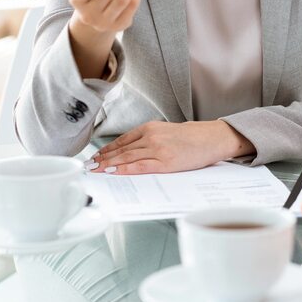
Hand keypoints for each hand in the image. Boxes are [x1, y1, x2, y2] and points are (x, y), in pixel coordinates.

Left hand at [87, 120, 253, 174]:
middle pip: (120, 150)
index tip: (95, 157)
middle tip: (88, 167)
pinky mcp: (164, 162)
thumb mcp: (167, 132)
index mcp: (150, 127)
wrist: (212, 138)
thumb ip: (149, 139)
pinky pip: (139, 167)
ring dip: (108, 166)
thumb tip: (132, 152)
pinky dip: (123, 170)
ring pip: (126, 158)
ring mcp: (157, 149)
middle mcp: (150, 136)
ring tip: (96, 171)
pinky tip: (113, 173)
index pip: (122, 140)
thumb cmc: (193, 137)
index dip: (106, 150)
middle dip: (102, 159)